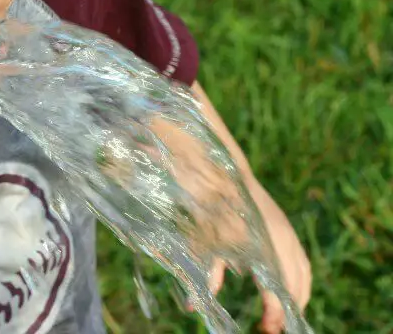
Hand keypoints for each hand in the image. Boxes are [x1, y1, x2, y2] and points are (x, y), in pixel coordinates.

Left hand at [209, 183, 311, 333]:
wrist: (220, 174)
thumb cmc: (211, 209)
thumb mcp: (207, 244)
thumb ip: (208, 275)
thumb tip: (191, 307)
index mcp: (265, 248)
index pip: (276, 291)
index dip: (273, 313)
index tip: (266, 328)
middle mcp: (282, 242)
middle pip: (296, 286)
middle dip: (288, 309)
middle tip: (274, 326)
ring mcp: (286, 233)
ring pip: (302, 273)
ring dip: (297, 295)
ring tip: (287, 313)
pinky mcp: (284, 226)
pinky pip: (300, 259)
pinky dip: (299, 278)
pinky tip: (291, 288)